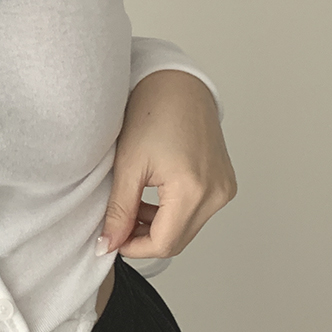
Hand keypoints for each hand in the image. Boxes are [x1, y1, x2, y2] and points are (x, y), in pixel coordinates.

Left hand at [98, 70, 236, 258]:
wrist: (177, 84)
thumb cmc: (151, 113)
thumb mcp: (127, 165)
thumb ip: (118, 211)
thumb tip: (107, 244)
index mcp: (194, 189)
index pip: (164, 243)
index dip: (133, 248)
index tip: (110, 240)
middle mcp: (217, 193)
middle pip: (178, 240)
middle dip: (144, 238)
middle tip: (117, 223)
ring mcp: (224, 188)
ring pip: (186, 228)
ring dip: (157, 226)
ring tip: (130, 205)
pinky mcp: (224, 182)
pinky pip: (196, 211)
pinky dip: (172, 212)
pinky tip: (150, 197)